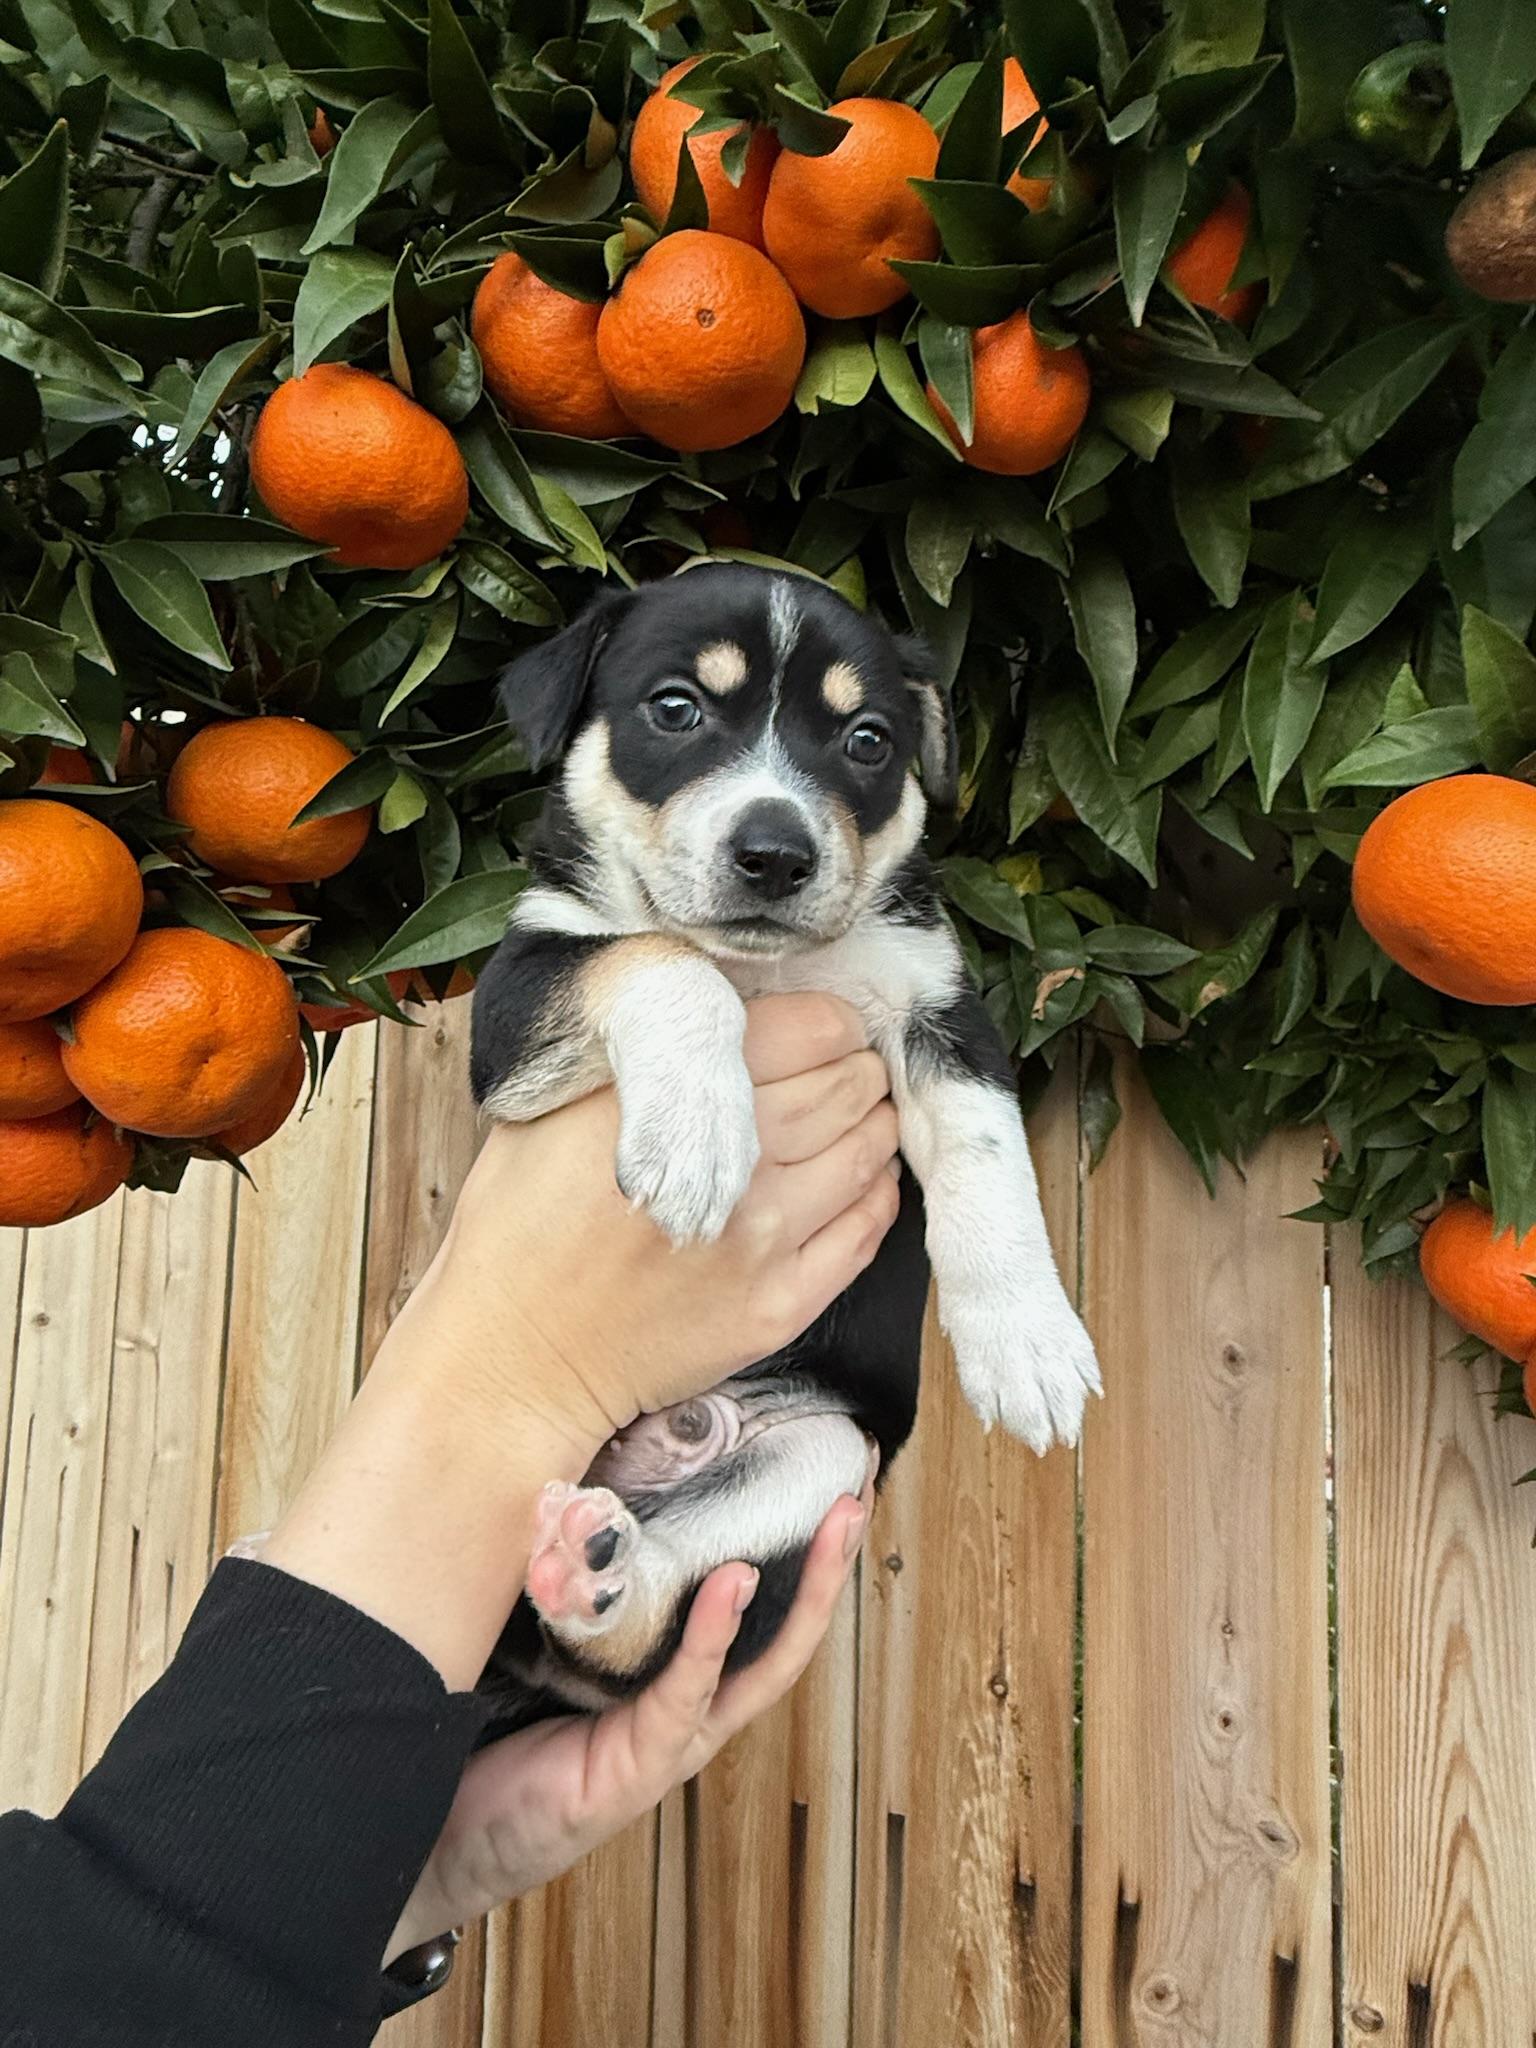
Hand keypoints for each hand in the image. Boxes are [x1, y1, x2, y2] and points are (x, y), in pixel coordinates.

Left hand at [385, 1488, 869, 1963]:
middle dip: (830, 1560)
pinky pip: (686, 1694)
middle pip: (786, 1628)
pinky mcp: (637, 1767)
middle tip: (859, 1486)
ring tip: (834, 1524)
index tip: (828, 1470)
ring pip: (764, 1662)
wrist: (434, 1834)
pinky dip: (714, 1637)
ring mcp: (671, 1740)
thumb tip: (581, 1476)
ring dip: (806, 1592)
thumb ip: (575, 1577)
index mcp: (673, 1675)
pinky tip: (734, 1583)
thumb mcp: (544, 1636)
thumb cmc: (486, 1734)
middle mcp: (687, 1705)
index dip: (798, 1541)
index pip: (755, 1600)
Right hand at [388, 992, 901, 1451]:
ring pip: (863, 1155)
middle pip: (841, 1088)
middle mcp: (725, 1170)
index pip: (797, 1031)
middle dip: (857, 1065)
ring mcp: (759, 1244)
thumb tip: (719, 1010)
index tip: (826, 1023)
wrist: (516, 1356)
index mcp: (664, 1105)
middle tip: (851, 1061)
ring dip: (874, 1122)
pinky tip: (863, 1177)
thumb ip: (638, 1058)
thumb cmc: (520, 1226)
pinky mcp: (778, 1307)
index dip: (827, 1019)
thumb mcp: (550, 1108)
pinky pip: (863, 1233)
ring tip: (862, 1110)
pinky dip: (877, 1193)